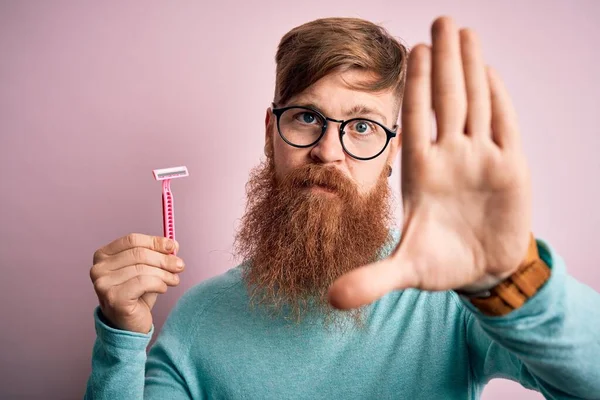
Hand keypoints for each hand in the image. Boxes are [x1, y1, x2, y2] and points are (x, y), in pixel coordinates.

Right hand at [90, 233, 183, 332]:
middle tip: (180, 265)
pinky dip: (158, 284)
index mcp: (103, 255)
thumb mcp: (146, 270)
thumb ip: (156, 255)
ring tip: (174, 280)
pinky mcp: (114, 298)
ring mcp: (103, 284)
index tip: (173, 247)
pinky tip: (162, 289)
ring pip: (143, 268)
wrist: (128, 326)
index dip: (155, 242)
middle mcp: (98, 268)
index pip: (132, 240)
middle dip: (164, 259)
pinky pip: (143, 282)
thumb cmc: (137, 296)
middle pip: (139, 253)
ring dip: (164, 274)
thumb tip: (172, 245)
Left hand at [328, 16, 531, 309]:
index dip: (418, 85)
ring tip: (464, 31)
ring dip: (472, 67)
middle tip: (441, 19)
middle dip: (445, 60)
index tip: (413, 50)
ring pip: (476, 103)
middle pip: (448, 99)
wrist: (480, 271)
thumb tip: (330, 299)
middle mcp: (450, 157)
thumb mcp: (406, 271)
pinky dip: (500, 99)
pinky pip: (505, 126)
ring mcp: (481, 159)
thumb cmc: (441, 263)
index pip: (418, 119)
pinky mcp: (511, 169)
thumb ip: (372, 280)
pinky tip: (490, 70)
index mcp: (422, 172)